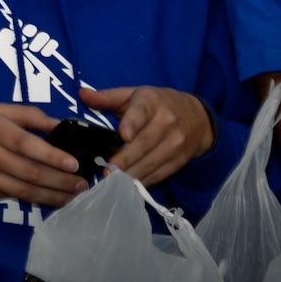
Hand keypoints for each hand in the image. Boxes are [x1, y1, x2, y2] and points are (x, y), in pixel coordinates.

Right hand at [0, 103, 88, 207]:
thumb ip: (26, 115)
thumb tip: (59, 124)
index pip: (27, 144)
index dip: (52, 155)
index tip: (74, 163)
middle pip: (30, 171)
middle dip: (60, 180)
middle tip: (83, 185)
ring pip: (23, 190)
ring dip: (52, 196)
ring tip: (72, 197)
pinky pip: (9, 196)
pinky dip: (31, 200)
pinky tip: (48, 200)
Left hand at [82, 85, 215, 186]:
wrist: (197, 118)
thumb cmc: (156, 104)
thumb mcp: (133, 94)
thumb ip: (107, 97)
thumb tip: (82, 94)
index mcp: (151, 101)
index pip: (141, 111)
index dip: (132, 123)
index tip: (123, 136)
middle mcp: (166, 121)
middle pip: (144, 143)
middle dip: (125, 159)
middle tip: (107, 171)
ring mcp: (176, 143)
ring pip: (152, 162)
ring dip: (132, 174)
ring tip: (113, 183)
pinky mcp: (179, 161)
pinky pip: (159, 174)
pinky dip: (143, 181)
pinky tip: (128, 187)